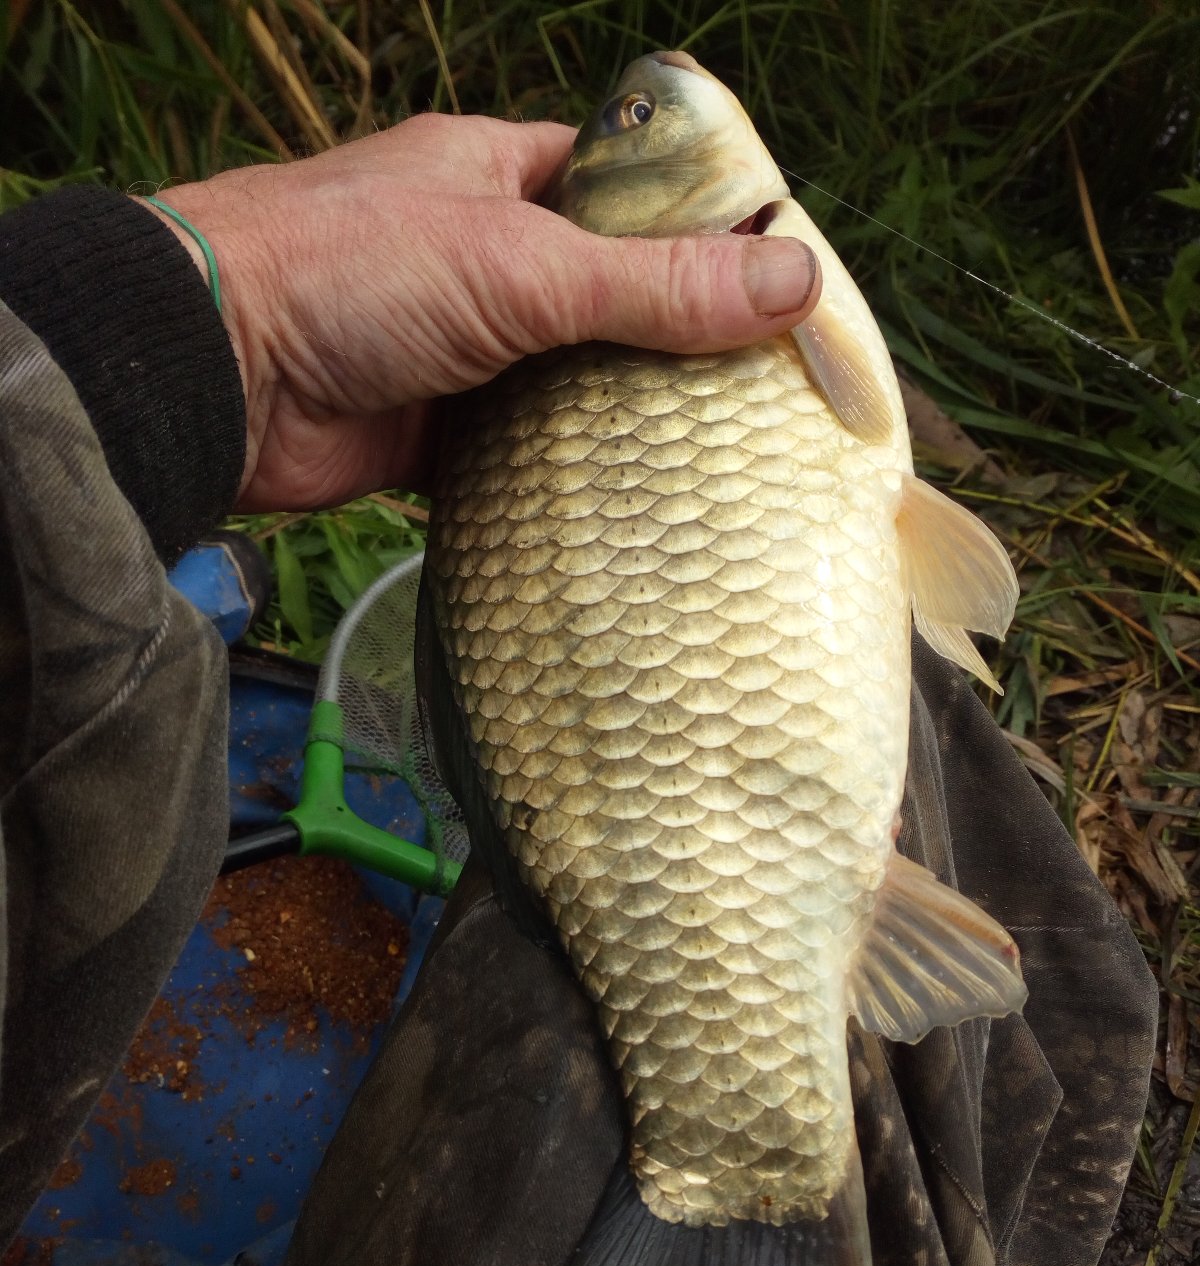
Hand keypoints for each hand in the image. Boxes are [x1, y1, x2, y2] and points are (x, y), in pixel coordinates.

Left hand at [144, 115, 820, 513]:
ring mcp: (459, 347)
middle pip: (606, 294)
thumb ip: (655, 284)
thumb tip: (795, 281)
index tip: (775, 277)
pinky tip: (637, 501)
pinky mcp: (437, 432)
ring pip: (567, 379)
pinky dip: (567, 473)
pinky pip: (522, 452)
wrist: (216, 376)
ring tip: (725, 451)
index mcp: (497, 175)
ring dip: (623, 415)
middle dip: (673, 338)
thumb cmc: (347, 273)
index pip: (622, 187)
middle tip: (764, 386)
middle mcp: (481, 256)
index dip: (698, 224)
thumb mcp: (521, 265)